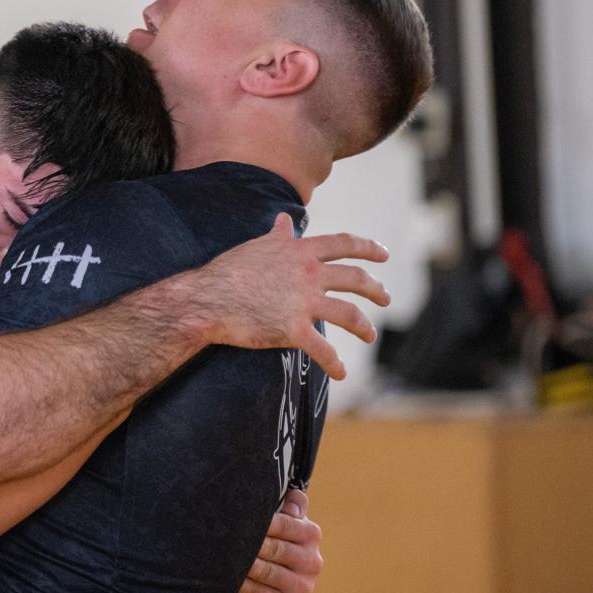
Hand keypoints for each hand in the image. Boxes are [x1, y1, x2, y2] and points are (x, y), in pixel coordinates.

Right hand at [195, 213, 390, 378]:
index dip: (368, 247)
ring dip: (364, 327)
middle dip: (376, 288)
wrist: (207, 299)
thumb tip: (284, 220)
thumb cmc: (228, 272)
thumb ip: (278, 235)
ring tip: (370, 335)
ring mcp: (303, 303)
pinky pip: (324, 350)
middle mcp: (308, 275)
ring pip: (350, 314)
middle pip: (355, 278)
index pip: (343, 244)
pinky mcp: (293, 331)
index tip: (383, 254)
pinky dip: (335, 364)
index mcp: (300, 252)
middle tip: (385, 297)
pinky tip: (341, 373)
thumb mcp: (256, 245)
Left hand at [229, 488, 322, 592]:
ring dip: (243, 564)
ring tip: (223, 555)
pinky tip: (229, 577)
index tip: (238, 515)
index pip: (286, 524)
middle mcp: (312, 561)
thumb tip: (293, 496)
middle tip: (225, 536)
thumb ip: (290, 506)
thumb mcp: (284, 522)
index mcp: (311, 535)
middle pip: (275, 548)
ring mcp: (302, 587)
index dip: (262, 521)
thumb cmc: (274, 545)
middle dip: (249, 543)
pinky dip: (243, 585)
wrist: (272, 589)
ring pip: (267, 572)